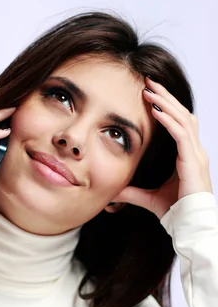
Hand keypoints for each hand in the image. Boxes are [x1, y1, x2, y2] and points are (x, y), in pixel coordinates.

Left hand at [112, 77, 212, 219]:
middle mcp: (194, 151)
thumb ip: (131, 192)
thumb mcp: (147, 198)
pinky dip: (168, 120)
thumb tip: (111, 193)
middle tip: (148, 81)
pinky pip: (181, 134)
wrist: (190, 225)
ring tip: (150, 89)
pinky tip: (155, 109)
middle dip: (165, 97)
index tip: (149, 94)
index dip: (166, 107)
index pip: (179, 123)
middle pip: (182, 114)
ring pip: (183, 119)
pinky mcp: (193, 161)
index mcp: (187, 156)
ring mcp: (196, 155)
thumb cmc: (176, 213)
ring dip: (166, 102)